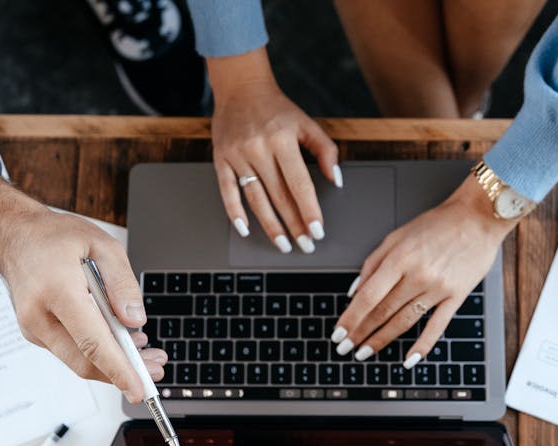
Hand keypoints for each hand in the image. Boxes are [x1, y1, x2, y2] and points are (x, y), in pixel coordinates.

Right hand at [0, 165, 166, 401]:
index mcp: (57, 291)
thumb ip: (123, 283)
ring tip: (147, 353)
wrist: (12, 237)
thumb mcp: (102, 245)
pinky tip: (121, 341)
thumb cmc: (54, 237)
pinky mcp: (36, 333)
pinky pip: (71, 351)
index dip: (119, 370)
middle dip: (124, 373)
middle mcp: (39, 316)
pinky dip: (97, 353)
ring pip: (79, 361)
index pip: (92, 342)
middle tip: (157, 369)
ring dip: (113, 364)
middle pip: (85, 362)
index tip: (140, 389)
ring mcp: (34, 328)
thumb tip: (136, 319)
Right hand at [207, 48, 340, 253]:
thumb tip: (335, 180)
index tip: (317, 231)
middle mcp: (259, 148)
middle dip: (294, 225)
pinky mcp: (221, 160)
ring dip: (270, 226)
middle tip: (305, 245)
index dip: (309, 210)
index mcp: (282, 139)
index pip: (299, 184)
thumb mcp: (306, 123)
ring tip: (283, 244)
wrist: (240, 88)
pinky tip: (246, 229)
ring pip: (256, 199)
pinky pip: (227, 191)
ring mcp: (237, 155)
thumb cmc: (276, 109)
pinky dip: (235, 212)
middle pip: (279, 196)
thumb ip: (325, 150)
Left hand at [330, 176, 515, 367]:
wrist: (478, 218)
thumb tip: (354, 291)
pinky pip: (437, 326)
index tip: (339, 333)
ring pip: (404, 320)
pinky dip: (422, 345)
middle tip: (346, 348)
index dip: (351, 318)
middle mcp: (417, 275)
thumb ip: (373, 264)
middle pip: (382, 311)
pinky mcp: (456, 296)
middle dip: (360, 333)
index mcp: (399, 258)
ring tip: (365, 352)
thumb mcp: (396, 236)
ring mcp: (438, 288)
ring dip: (382, 340)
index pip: (368, 296)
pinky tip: (408, 359)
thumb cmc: (437, 224)